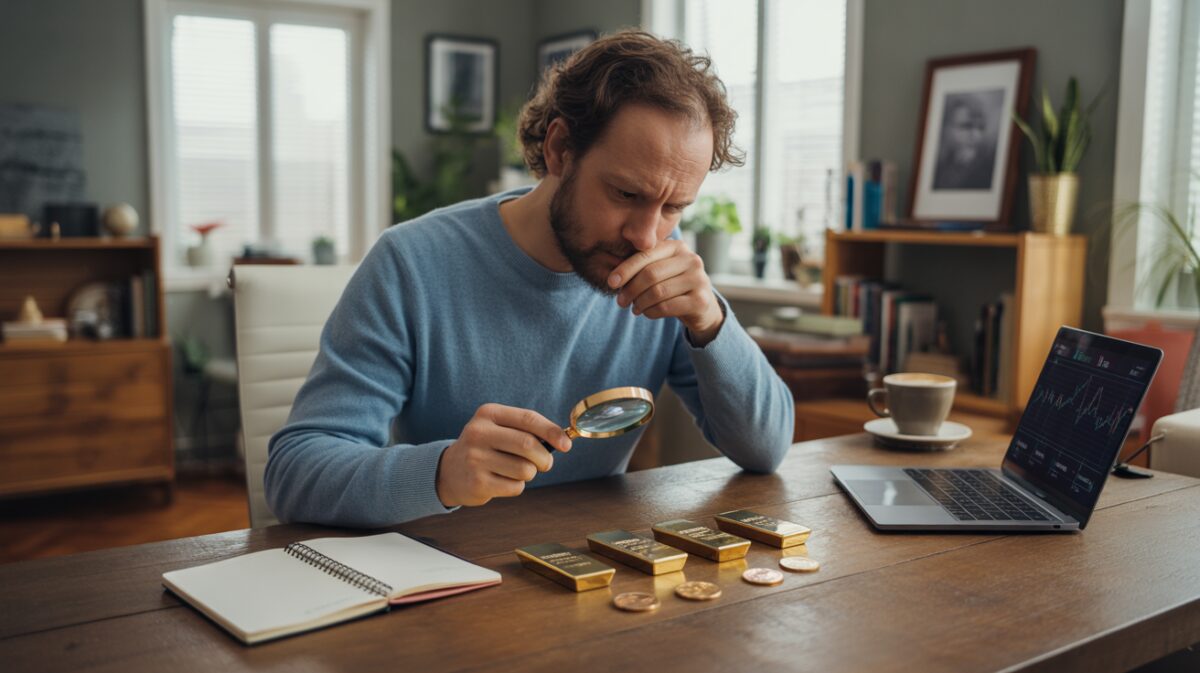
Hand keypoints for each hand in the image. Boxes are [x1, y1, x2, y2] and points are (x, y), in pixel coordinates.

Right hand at [436, 404, 571, 507]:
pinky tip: (502, 480)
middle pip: (528, 445)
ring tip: (515, 470)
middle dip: (544, 458)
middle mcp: (479, 433)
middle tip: (544, 463)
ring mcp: (476, 459)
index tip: (566, 445)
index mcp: (488, 413)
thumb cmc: (486, 447)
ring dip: (529, 473)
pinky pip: (515, 487)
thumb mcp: (499, 428)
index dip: (552, 432)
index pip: (528, 419)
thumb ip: (527, 430)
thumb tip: (563, 441)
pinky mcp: (477, 482)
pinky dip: (517, 486)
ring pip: (525, 469)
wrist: (449, 471)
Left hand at [608, 239, 723, 344]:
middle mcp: (691, 259)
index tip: (611, 282)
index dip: (625, 269)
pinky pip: (666, 307)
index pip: (645, 255)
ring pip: (657, 292)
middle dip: (631, 289)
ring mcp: (699, 279)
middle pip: (650, 274)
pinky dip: (651, 312)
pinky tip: (647, 313)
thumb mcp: (659, 271)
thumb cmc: (673, 285)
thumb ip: (641, 268)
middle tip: (620, 302)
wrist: (701, 306)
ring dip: (640, 303)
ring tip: (634, 308)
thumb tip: (613, 277)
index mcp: (677, 246)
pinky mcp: (701, 300)